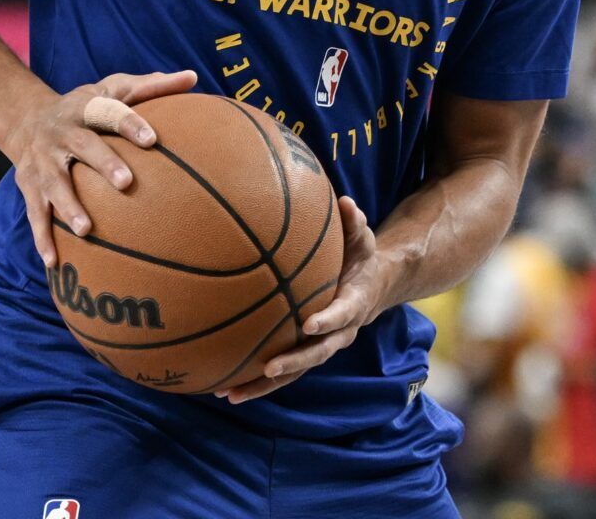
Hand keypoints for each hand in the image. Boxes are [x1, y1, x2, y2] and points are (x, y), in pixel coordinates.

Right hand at [8, 69, 196, 269]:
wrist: (26, 119)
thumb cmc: (87, 108)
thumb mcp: (114, 89)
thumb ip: (152, 86)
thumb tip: (194, 77)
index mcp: (86, 108)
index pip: (110, 112)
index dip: (130, 124)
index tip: (152, 139)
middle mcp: (62, 133)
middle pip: (83, 146)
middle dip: (103, 164)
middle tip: (126, 184)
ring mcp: (43, 160)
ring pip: (55, 182)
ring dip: (68, 206)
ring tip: (86, 230)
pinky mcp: (29, 185)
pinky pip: (35, 213)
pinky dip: (42, 238)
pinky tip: (53, 261)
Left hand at [215, 196, 384, 403]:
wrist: (371, 287)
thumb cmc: (360, 258)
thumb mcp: (363, 239)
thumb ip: (355, 223)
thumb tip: (346, 202)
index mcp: (354, 304)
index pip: (342, 314)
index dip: (328, 320)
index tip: (308, 324)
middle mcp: (339, 333)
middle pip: (317, 354)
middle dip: (293, 363)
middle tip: (268, 368)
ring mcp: (322, 346)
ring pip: (296, 372)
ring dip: (264, 385)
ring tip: (231, 394)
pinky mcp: (306, 352)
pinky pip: (283, 372)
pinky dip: (256, 383)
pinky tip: (224, 388)